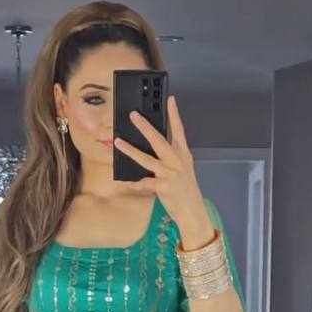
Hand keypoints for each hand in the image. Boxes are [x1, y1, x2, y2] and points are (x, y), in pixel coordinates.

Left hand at [113, 94, 209, 234]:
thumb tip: (154, 150)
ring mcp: (170, 173)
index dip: (174, 114)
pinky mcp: (163, 186)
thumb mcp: (184, 171)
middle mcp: (177, 161)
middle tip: (133, 115)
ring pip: (146, 159)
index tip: (170, 99)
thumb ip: (172, 159)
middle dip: (145, 127)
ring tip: (118, 142)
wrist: (193, 213)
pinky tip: (123, 181)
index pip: (179, 130)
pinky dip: (133, 183)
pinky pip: (144, 183)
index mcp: (183, 155)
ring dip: (130, 150)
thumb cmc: (186, 192)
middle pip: (158, 140)